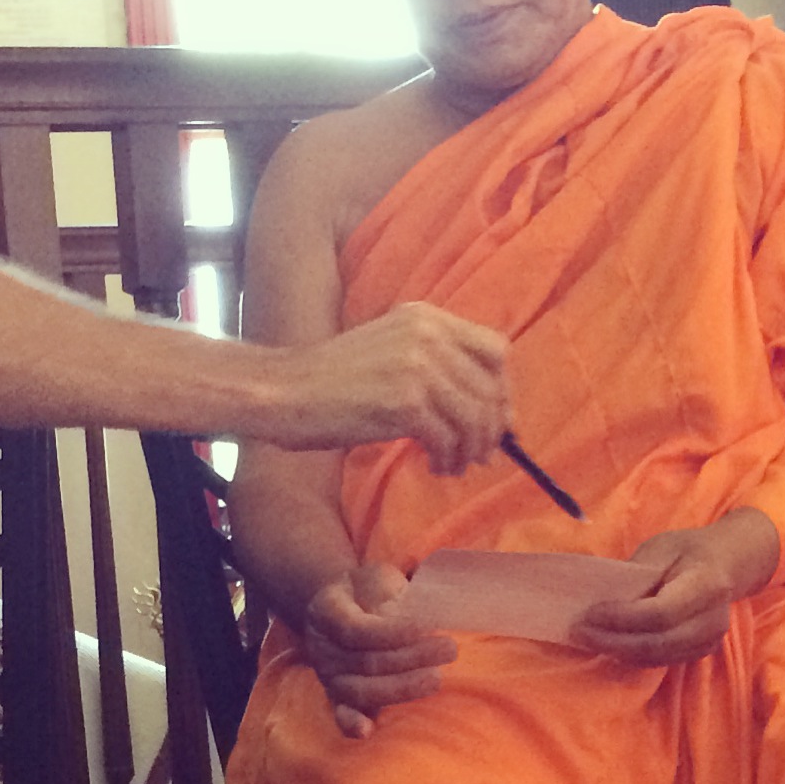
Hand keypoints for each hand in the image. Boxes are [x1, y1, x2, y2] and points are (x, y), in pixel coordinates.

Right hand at [257, 303, 510, 474]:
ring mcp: (417, 366)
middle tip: (479, 455)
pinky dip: (447, 460)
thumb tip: (481, 408)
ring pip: (475, 417)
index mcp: (425, 317)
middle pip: (491, 388)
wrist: (283, 391)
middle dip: (491, 429)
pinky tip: (434, 466)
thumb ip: (431, 362)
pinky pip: (448, 439)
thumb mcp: (388, 350)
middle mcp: (427, 334)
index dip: (502, 390)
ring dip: (471, 450)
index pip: (495, 350)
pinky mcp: (404, 402)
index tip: (495, 420)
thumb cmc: (329, 381)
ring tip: (453, 465)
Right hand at [301, 563, 456, 737]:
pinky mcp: (338, 695)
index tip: (426, 627)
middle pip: (365, 662)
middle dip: (410, 659)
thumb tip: (435, 599)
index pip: (357, 630)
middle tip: (449, 649)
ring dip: (403, 687)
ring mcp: (328, 674)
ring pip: (362, 690)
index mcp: (327, 611)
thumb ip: (394, 589)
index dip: (392, 633)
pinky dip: (352, 723)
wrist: (341, 605)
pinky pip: (341, 713)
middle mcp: (322, 646)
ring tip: (436, 677)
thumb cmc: (367, 590)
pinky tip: (367, 731)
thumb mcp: (377, 576)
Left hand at [569, 510, 781, 669]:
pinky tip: (610, 646)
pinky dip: (633, 657)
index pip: (661, 613)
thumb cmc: (689, 551)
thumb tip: (599, 600)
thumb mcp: (662, 548)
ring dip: (619, 652)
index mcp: (706, 584)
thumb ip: (636, 574)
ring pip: (658, 657)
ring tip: (588, 639)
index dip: (622, 618)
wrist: (729, 563)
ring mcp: (711, 639)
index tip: (589, 614)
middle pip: (658, 642)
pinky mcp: (702, 652)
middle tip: (579, 633)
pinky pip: (663, 661)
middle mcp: (713, 618)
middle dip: (613, 641)